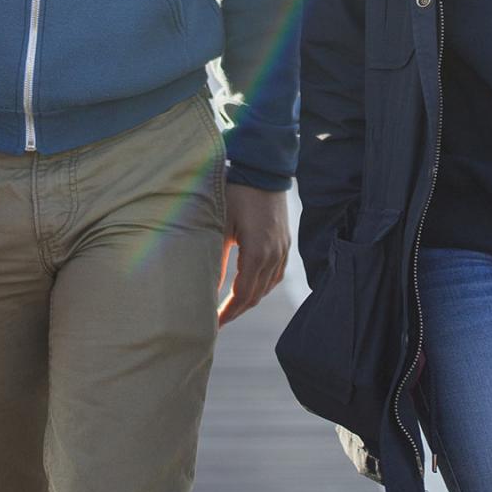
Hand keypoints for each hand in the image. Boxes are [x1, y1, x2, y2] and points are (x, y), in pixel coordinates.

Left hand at [218, 184, 289, 326]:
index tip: (213, 323)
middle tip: (218, 321)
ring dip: (249, 299)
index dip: (228, 312)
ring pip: (267, 287)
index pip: (243, 294)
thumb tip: (206, 285)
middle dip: (237, 310)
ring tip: (230, 307)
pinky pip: (275, 274)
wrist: (263, 168)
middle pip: (256, 295)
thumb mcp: (221, 222)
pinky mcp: (285, 242)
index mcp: (257, 252)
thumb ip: (216, 255)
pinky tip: (249, 287)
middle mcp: (274, 255)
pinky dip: (262, 286)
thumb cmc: (236, 192)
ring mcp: (283, 249)